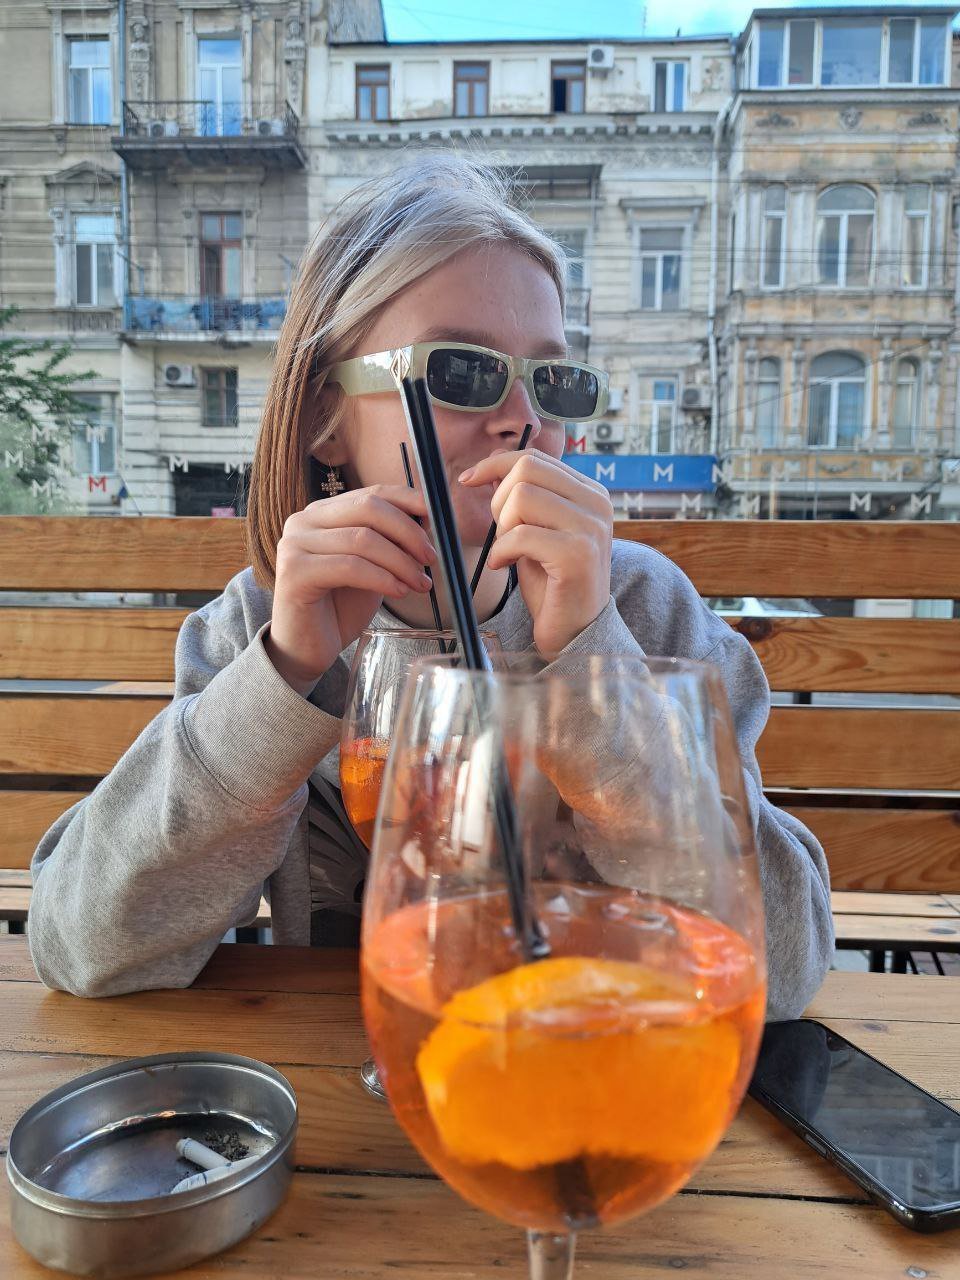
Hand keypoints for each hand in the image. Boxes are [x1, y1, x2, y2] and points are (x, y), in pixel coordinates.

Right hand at [266, 486, 436, 692]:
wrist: (307, 648)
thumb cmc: (340, 608)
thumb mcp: (374, 567)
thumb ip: (391, 542)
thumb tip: (428, 518)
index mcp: (323, 513)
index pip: (371, 494)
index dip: (407, 501)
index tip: (436, 516)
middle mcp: (304, 521)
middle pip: (368, 509)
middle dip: (408, 532)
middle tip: (431, 558)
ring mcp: (294, 544)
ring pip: (363, 539)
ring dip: (401, 562)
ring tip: (421, 583)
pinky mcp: (294, 572)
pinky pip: (350, 567)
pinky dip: (382, 578)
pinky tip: (399, 592)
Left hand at [458, 451, 612, 654]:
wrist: (576, 631)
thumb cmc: (553, 583)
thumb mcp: (536, 530)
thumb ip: (524, 496)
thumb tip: (495, 460)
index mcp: (590, 493)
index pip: (536, 458)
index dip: (495, 464)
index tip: (469, 479)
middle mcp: (597, 504)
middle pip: (527, 469)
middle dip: (499, 499)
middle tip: (500, 532)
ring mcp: (590, 528)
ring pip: (522, 497)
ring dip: (502, 527)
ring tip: (507, 551)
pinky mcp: (577, 555)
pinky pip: (520, 535)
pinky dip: (501, 551)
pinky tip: (504, 565)